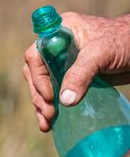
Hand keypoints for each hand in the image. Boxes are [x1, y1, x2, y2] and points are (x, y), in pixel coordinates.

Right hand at [24, 12, 129, 131]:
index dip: (37, 77)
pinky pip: (55, 93)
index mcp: (59, 33)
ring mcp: (63, 64)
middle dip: (39, 96)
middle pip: (35, 74)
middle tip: (50, 113)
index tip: (50, 95)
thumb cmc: (125, 41)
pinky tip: (50, 123)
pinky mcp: (72, 78)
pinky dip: (51, 108)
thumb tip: (65, 101)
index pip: (35, 56)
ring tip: (46, 124)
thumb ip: (82, 74)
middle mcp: (56, 48)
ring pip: (42, 87)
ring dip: (41, 106)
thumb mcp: (101, 53)